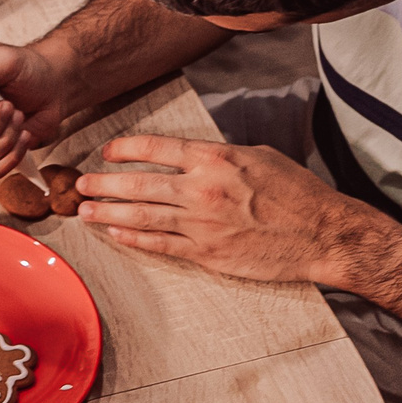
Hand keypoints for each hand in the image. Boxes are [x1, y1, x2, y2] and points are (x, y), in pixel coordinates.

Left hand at [75, 135, 401, 287]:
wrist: (321, 233)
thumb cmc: (295, 191)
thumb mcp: (256, 155)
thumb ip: (217, 155)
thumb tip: (189, 154)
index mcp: (213, 158)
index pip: (154, 148)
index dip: (124, 149)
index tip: (107, 152)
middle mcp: (201, 189)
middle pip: (137, 184)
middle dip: (103, 183)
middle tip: (80, 183)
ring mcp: (201, 224)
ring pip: (141, 217)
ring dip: (107, 213)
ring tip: (85, 210)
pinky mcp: (207, 254)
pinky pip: (160, 245)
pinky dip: (133, 239)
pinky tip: (115, 234)